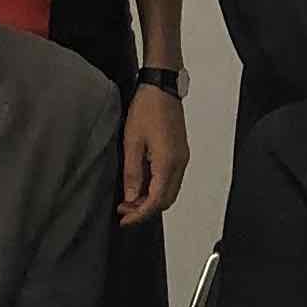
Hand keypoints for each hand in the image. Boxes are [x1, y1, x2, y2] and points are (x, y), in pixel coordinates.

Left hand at [117, 83, 187, 225]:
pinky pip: (170, 179)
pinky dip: (156, 187)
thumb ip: (133, 173)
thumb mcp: (132, 142)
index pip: (156, 201)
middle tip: (124, 211)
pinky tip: (140, 184)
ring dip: (151, 199)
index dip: (140, 215)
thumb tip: (131, 199)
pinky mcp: (180, 152)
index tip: (124, 220)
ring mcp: (182, 158)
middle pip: (167, 200)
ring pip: (169, 191)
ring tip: (129, 199)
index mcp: (168, 163)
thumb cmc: (146, 109)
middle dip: (146, 210)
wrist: (162, 86)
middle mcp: (180, 164)